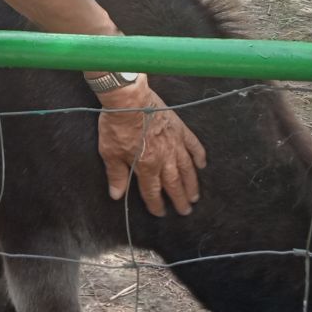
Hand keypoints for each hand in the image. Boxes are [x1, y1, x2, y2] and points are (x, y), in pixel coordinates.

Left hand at [95, 75, 205, 215]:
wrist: (129, 99)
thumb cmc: (117, 125)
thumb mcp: (109, 153)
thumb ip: (116, 175)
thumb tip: (116, 195)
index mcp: (146, 166)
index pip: (152, 191)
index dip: (156, 204)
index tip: (160, 212)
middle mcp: (164, 159)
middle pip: (174, 184)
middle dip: (179, 199)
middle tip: (185, 211)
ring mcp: (174, 144)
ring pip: (187, 169)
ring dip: (192, 184)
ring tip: (195, 196)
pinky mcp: (180, 129)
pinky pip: (194, 145)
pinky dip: (199, 155)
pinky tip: (202, 164)